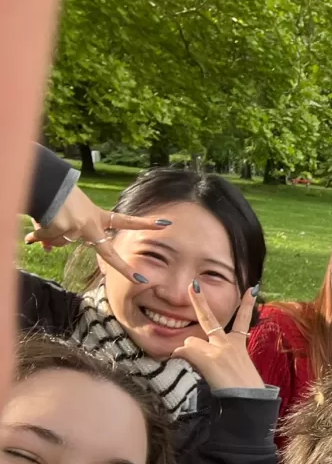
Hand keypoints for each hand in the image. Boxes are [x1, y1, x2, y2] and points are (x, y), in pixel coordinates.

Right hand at [25, 184, 167, 284]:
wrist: (43, 183)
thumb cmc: (54, 193)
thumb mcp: (66, 212)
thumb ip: (61, 232)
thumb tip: (43, 247)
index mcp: (97, 216)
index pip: (125, 221)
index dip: (144, 223)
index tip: (164, 224)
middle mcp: (91, 224)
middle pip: (106, 252)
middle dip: (124, 268)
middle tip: (141, 280)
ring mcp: (78, 228)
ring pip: (62, 242)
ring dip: (50, 233)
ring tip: (46, 217)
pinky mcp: (62, 230)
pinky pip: (47, 238)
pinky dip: (38, 234)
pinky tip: (35, 224)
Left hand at [172, 282, 263, 389]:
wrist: (250, 402)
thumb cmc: (247, 393)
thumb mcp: (241, 372)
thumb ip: (224, 361)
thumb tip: (202, 360)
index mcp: (239, 346)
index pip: (243, 320)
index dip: (247, 304)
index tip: (252, 288)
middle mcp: (228, 343)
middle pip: (209, 320)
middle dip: (199, 301)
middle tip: (193, 286)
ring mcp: (218, 349)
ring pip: (190, 342)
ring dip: (188, 353)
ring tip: (196, 370)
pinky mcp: (208, 357)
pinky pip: (184, 352)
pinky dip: (180, 359)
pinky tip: (186, 368)